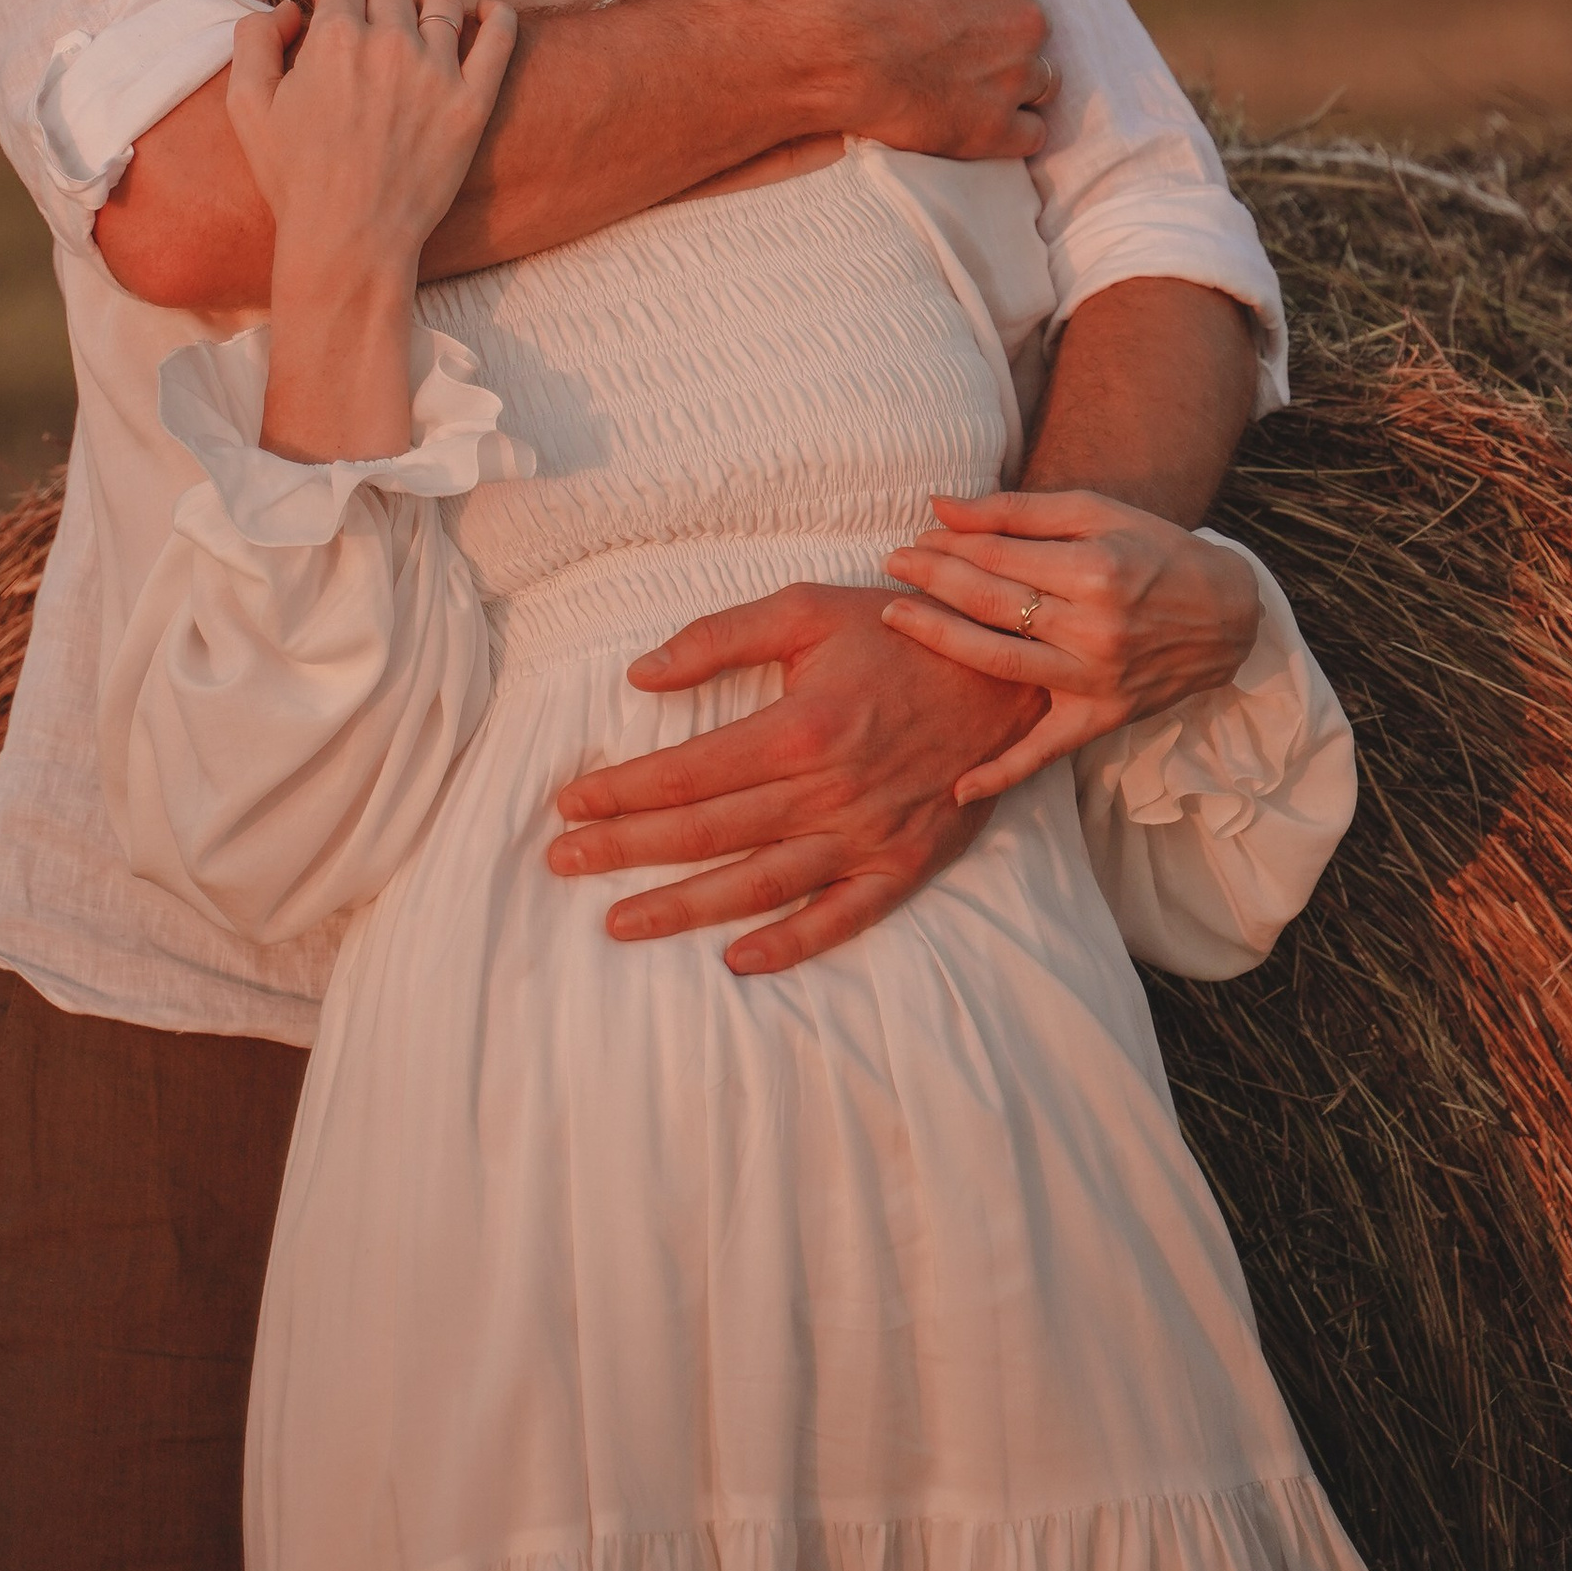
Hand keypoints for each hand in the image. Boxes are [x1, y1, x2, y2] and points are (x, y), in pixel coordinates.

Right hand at [230, 0, 515, 460]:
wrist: (349, 239)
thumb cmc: (294, 178)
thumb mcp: (246, 105)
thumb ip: (254, 38)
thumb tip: (290, 9)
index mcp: (333, 36)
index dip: (337, 12)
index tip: (338, 40)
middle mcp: (388, 43)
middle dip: (378, 11)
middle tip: (374, 49)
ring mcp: (437, 70)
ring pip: (442, 2)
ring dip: (429, 8)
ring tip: (424, 31)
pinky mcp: (473, 101)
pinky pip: (500, 37)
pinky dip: (498, 16)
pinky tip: (489, 12)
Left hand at [545, 583, 1039, 974]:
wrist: (1008, 669)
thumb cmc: (897, 631)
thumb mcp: (806, 609)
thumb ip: (719, 638)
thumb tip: (638, 673)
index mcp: (799, 727)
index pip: (686, 772)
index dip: (620, 791)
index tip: (569, 803)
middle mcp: (827, 791)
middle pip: (706, 832)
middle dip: (625, 849)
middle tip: (562, 862)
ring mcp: (867, 835)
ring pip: (759, 885)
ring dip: (683, 908)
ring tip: (619, 922)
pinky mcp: (904, 863)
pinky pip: (842, 919)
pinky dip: (791, 946)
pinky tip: (738, 961)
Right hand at [804, 0, 1050, 160]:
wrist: (828, 38)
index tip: (948, 0)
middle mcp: (1026, 18)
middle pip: (1027, 29)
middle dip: (999, 37)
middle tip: (951, 46)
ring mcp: (1016, 79)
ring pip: (1037, 82)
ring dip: (1011, 84)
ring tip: (966, 88)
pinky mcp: (995, 132)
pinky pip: (1027, 136)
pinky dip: (1008, 133)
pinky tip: (975, 125)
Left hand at [881, 492, 1259, 806]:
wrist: (1227, 613)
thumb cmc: (1155, 551)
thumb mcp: (1096, 514)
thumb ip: (1016, 511)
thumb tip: (941, 507)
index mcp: (1095, 568)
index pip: (998, 558)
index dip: (948, 547)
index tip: (912, 539)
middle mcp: (1094, 627)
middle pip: (991, 605)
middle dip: (931, 581)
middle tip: (890, 566)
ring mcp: (1096, 678)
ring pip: (1000, 663)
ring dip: (939, 640)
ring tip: (894, 618)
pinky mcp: (1102, 718)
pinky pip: (1045, 751)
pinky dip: (1002, 773)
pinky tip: (957, 788)